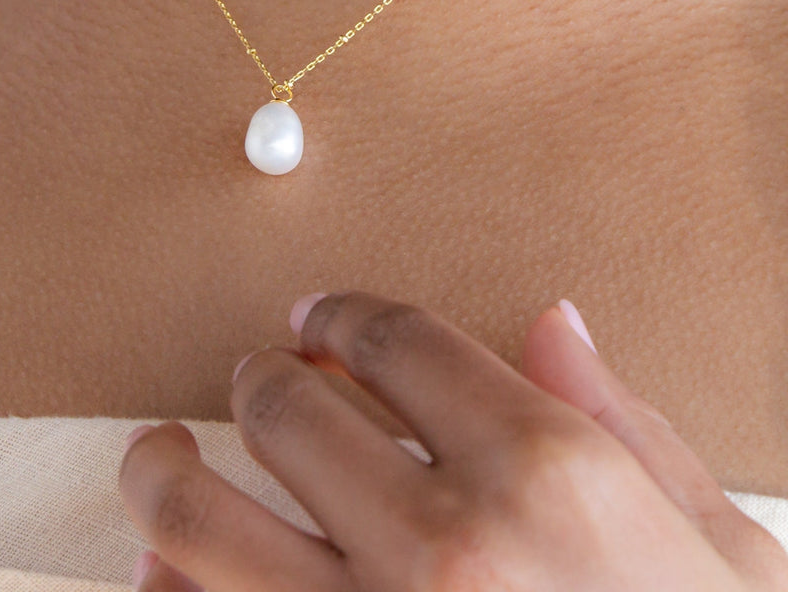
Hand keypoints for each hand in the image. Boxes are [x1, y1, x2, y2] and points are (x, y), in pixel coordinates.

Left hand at [120, 292, 787, 590]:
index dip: (344, 314)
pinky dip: (162, 590)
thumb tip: (554, 323)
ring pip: (196, 518)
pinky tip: (166, 572)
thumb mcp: (717, 553)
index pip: (399, 341)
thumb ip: (627, 422)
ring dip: (163, 468)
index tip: (319, 318)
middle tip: (264, 375)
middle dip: (264, 375)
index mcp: (549, 478)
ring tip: (163, 451)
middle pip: (285, 407)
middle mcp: (447, 549)